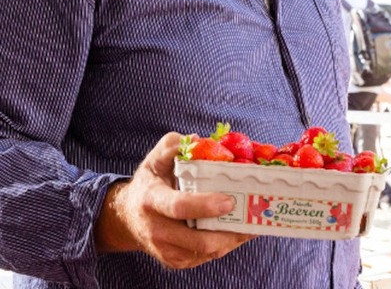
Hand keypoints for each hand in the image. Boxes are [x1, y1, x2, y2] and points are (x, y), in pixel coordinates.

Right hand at [94, 132, 253, 269]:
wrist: (128, 215)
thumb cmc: (149, 182)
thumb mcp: (155, 158)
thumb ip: (174, 145)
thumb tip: (199, 140)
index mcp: (152, 199)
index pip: (178, 207)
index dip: (204, 206)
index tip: (228, 200)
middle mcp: (157, 229)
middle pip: (196, 239)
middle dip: (226, 230)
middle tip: (249, 214)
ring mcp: (165, 249)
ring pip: (204, 252)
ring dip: (231, 240)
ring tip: (251, 224)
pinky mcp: (174, 261)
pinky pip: (204, 257)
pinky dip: (224, 246)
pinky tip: (237, 232)